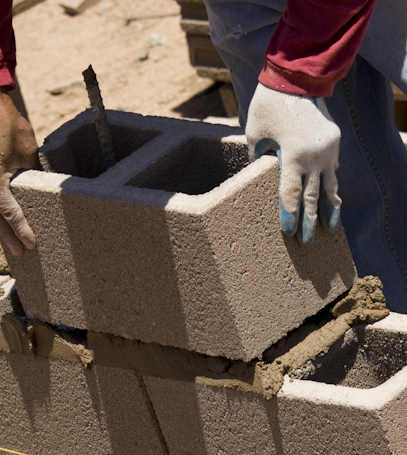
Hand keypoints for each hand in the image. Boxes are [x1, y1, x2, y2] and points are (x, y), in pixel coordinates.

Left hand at [246, 83, 341, 244]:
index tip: (288, 234)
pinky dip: (330, 188)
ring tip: (329, 230)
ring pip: (328, 187)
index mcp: (293, 155)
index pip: (290, 195)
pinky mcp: (334, 142)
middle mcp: (315, 155)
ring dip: (328, 210)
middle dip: (309, 222)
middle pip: (311, 197)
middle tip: (307, 243)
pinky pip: (332, 171)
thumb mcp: (255, 137)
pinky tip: (331, 204)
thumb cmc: (267, 107)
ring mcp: (328, 149)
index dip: (289, 216)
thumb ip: (259, 163)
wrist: (297, 77)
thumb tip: (259, 184)